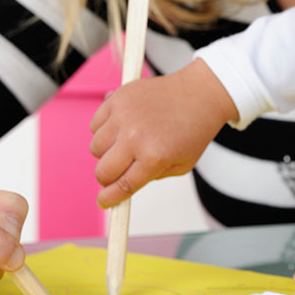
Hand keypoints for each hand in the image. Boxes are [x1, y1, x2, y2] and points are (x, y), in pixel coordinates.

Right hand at [90, 59, 238, 207]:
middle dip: (107, 178)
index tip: (104, 201)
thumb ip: (151, 177)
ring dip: (106, 152)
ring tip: (126, 144)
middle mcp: (135, 138)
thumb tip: (122, 184)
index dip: (109, 198)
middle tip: (118, 171)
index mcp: (154, 157)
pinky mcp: (117, 99)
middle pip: (102, 171)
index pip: (121, 186)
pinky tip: (122, 127)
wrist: (200, 93)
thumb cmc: (194, 129)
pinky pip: (95, 125)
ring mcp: (124, 117)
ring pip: (95, 148)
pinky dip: (104, 130)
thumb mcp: (182, 165)